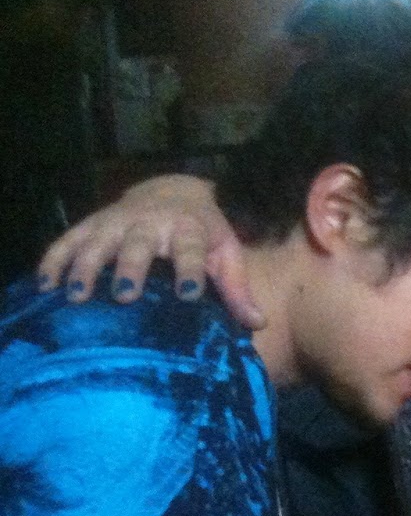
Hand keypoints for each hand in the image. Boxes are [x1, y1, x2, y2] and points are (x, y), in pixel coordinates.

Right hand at [36, 174, 263, 328]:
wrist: (174, 190)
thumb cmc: (203, 233)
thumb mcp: (226, 254)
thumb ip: (237, 289)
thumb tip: (258, 325)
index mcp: (189, 229)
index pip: (190, 250)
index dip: (189, 271)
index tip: (188, 295)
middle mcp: (151, 222)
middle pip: (139, 245)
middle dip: (131, 268)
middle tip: (124, 295)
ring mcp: (117, 222)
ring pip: (99, 243)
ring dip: (87, 267)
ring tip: (77, 295)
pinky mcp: (91, 224)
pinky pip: (68, 240)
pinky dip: (55, 260)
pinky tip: (46, 285)